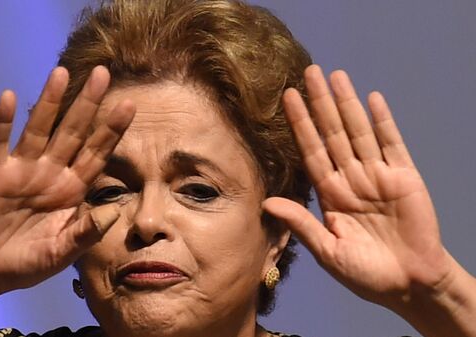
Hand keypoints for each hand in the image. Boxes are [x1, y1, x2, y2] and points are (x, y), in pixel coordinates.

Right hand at [0, 66, 134, 293]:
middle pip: (73, 132)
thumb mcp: (61, 254)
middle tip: (104, 74)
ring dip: (49, 102)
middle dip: (88, 104)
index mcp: (72, 190)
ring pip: (39, 129)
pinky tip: (10, 98)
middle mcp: (51, 173)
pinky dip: (3, 122)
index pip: (97, 153)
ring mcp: (22, 170)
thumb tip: (114, 212)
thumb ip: (85, 234)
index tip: (130, 106)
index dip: (112, 130)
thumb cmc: (28, 263)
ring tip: (61, 72)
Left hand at [263, 65, 453, 307]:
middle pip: (332, 134)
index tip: (287, 98)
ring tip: (336, 76)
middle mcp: (351, 179)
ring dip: (347, 103)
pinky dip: (382, 122)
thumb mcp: (328, 251)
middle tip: (309, 72)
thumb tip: (267, 202)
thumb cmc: (366, 275)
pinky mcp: (405, 178)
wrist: (410, 286)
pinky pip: (392, 144)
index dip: (300, 125)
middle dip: (320, 104)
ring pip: (358, 132)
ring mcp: (378, 176)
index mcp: (330, 196)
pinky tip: (371, 99)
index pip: (311, 151)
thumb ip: (301, 223)